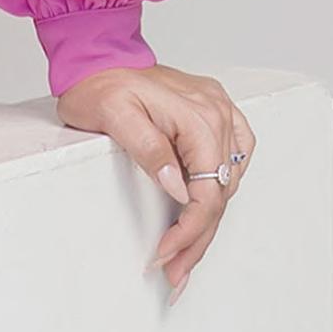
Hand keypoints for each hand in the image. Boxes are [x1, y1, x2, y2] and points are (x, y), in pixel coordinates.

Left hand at [55, 59, 253, 296]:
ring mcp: (221, 113)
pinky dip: (222, 190)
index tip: (165, 256)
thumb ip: (148, 149)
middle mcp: (218, 114)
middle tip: (174, 274)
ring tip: (184, 256)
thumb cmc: (99, 85)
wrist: (97, 57)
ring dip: (208, 222)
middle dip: (197, 239)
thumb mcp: (112, 114)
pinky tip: (207, 212)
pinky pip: (234, 159)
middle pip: (220, 195)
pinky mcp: (215, 115)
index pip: (206, 191)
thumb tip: (178, 187)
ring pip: (228, 183)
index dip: (189, 230)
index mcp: (198, 117)